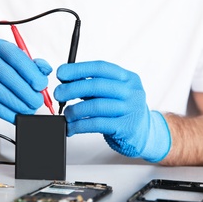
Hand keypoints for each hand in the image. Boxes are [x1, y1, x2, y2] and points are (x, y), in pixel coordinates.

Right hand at [0, 39, 51, 123]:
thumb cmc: (2, 72)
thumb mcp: (17, 63)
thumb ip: (33, 66)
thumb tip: (45, 71)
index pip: (15, 56)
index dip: (30, 71)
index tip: (41, 84)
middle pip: (6, 75)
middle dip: (25, 91)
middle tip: (37, 101)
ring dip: (16, 103)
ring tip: (29, 109)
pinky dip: (5, 112)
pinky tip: (16, 116)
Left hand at [54, 61, 170, 161]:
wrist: (144, 133)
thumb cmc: (122, 109)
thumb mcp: (112, 92)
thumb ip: (93, 85)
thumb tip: (65, 81)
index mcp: (127, 77)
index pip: (100, 67)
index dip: (78, 69)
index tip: (61, 73)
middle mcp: (131, 91)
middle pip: (96, 85)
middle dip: (72, 89)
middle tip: (58, 94)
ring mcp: (130, 110)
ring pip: (95, 106)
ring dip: (75, 110)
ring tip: (66, 114)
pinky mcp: (124, 128)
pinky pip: (96, 124)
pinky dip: (79, 125)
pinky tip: (71, 127)